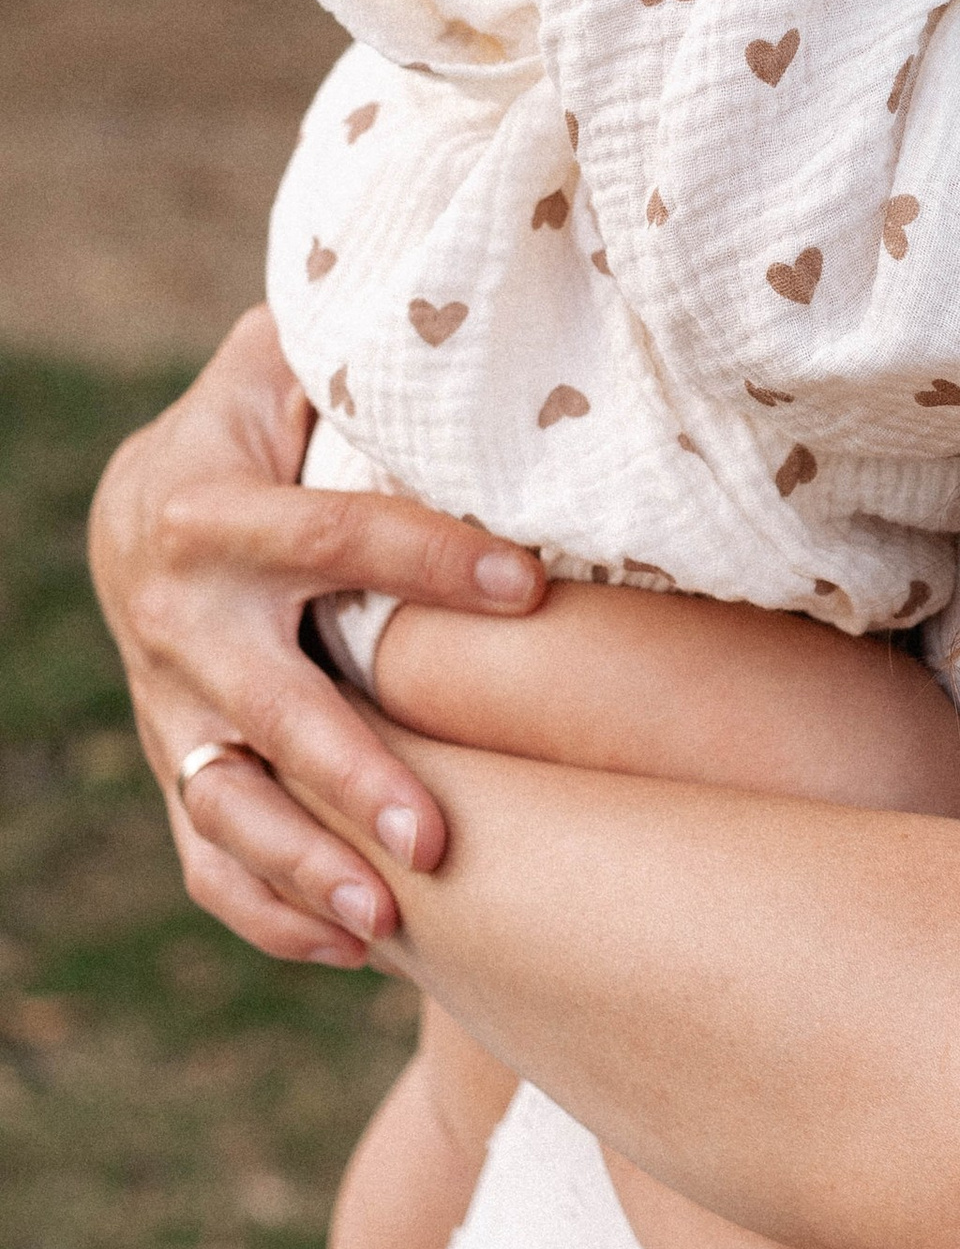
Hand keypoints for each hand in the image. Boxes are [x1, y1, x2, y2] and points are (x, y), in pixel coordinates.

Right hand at [87, 308, 544, 963]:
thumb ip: (352, 346)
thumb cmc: (259, 428)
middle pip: (269, 710)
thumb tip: (455, 298)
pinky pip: (206, 859)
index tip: (531, 584)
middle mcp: (179, 622)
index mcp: (208, 511)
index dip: (430, 559)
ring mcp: (170, 709)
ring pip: (227, 808)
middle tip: (439, 840)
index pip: (331, 536)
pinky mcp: (175, 766)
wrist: (138, 509)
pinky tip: (350, 949)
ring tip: (393, 926)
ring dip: (308, 871)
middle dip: (354, 777)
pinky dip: (267, 913)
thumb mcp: (282, 369)